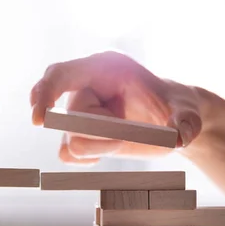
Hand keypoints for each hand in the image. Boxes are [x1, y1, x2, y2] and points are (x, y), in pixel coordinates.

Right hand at [30, 51, 203, 164]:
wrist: (173, 123)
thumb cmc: (177, 109)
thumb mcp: (186, 114)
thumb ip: (183, 124)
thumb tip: (179, 138)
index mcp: (102, 68)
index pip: (61, 74)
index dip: (45, 92)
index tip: (39, 119)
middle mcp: (84, 87)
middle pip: (69, 118)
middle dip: (101, 134)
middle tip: (128, 134)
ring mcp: (78, 112)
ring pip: (69, 140)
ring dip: (100, 147)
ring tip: (125, 136)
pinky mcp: (78, 134)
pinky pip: (67, 153)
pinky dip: (88, 157)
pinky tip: (108, 150)